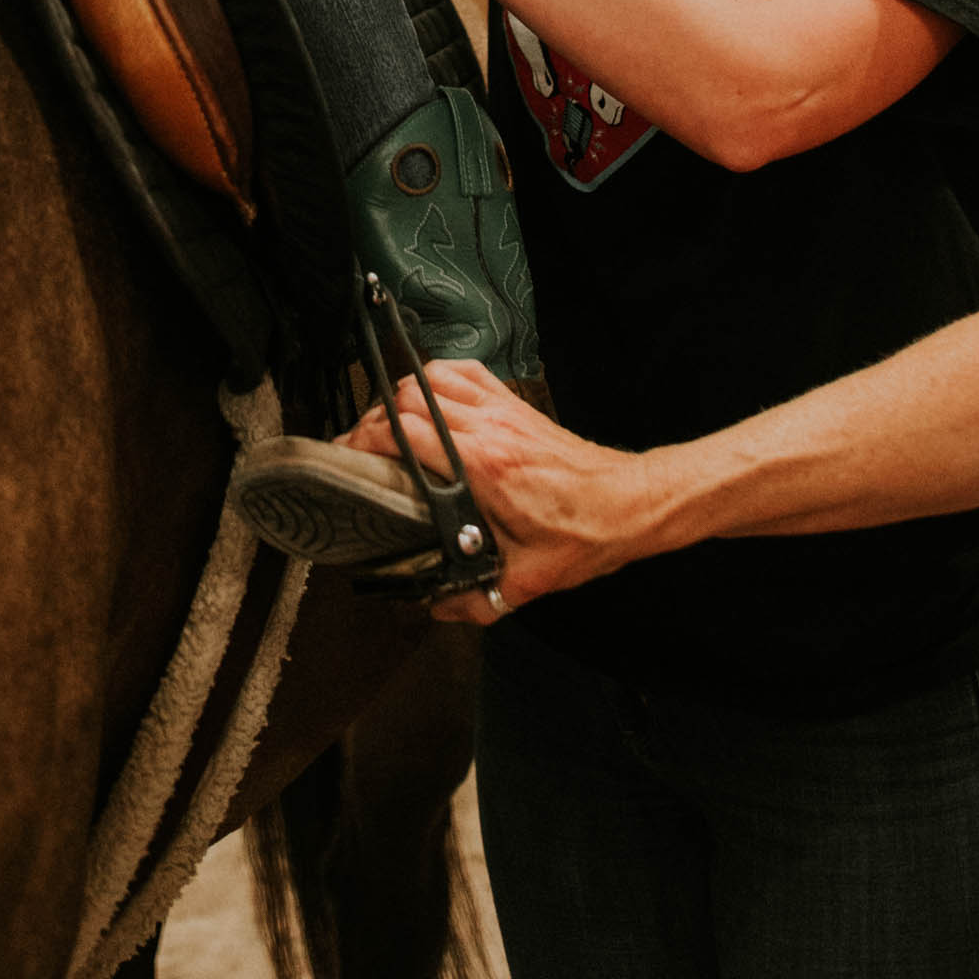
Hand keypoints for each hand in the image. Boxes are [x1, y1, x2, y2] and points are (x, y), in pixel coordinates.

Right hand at [346, 361, 665, 621]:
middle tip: (362, 448)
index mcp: (483, 467)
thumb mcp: (526, 582)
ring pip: (432, 376)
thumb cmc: (584, 537)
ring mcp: (502, 410)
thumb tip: (435, 606)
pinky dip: (439, 377)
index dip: (367, 437)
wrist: (630, 504)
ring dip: (403, 396)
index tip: (348, 455)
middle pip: (409, 398)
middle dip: (375, 419)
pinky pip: (465, 372)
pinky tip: (432, 398)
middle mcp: (488, 428)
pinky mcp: (515, 404)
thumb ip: (475, 600)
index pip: (408, 430)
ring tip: (391, 425)